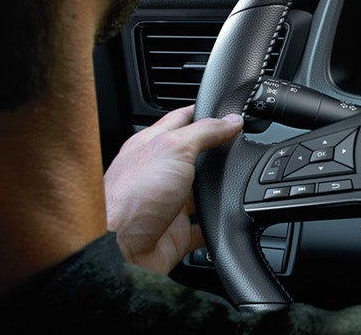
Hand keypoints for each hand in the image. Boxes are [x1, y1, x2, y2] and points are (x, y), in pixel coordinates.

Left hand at [103, 106, 242, 273]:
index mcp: (151, 146)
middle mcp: (158, 174)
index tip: (228, 111)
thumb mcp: (173, 148)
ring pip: (201, 192)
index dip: (205, 113)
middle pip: (193, 157)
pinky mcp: (175, 234)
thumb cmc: (131, 197)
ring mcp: (166, 205)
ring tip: (239, 181)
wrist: (119, 250)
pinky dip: (217, 224)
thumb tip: (231, 121)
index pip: (181, 121)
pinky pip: (203, 228)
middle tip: (241, 145)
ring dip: (219, 189)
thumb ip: (204, 132)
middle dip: (216, 152)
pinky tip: (229, 219)